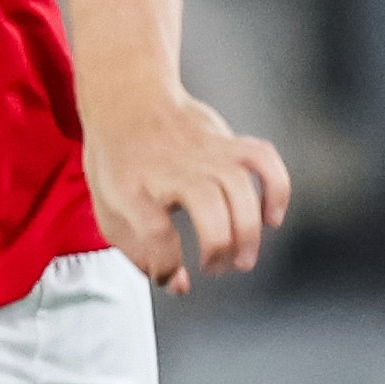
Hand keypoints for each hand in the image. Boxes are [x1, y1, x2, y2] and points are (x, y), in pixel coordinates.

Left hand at [80, 90, 287, 290]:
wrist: (126, 98)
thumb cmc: (119, 164)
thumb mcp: (109, 210)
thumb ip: (139, 253)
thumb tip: (179, 285)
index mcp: (133, 187)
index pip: (156, 233)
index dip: (167, 264)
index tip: (171, 275)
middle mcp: (171, 169)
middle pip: (209, 210)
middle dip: (218, 249)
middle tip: (215, 269)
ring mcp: (202, 152)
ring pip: (240, 190)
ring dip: (248, 231)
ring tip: (243, 259)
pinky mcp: (226, 141)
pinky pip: (263, 159)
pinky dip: (276, 189)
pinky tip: (271, 217)